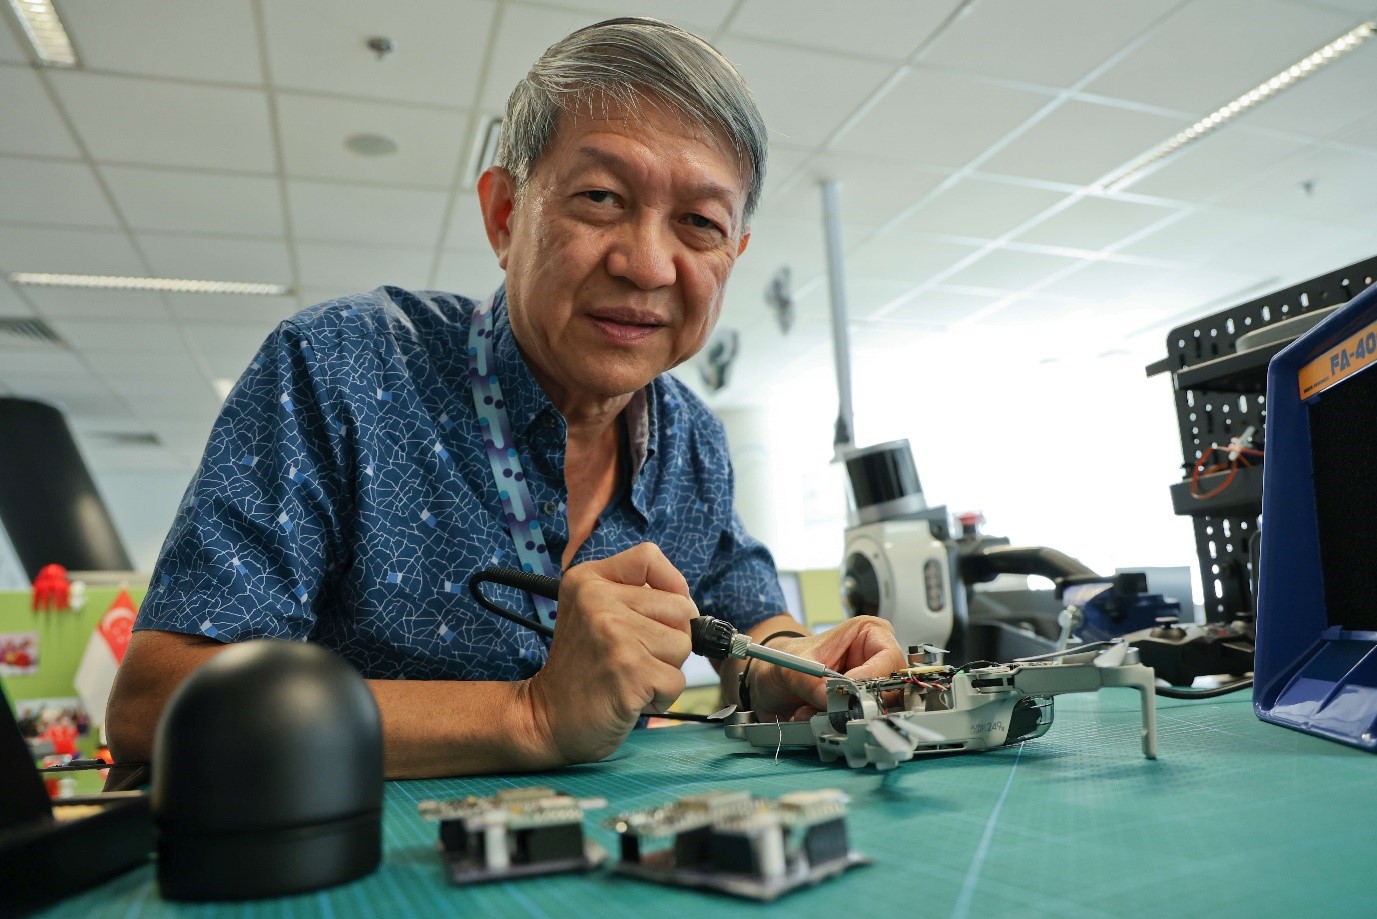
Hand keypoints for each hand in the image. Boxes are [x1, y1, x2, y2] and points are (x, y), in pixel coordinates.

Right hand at [521, 543, 695, 764]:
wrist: (547, 718)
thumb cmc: (582, 668)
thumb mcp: (593, 613)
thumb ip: (635, 596)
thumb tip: (690, 605)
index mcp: (589, 580)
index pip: (649, 557)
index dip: (671, 584)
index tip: (659, 613)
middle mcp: (598, 600)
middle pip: (680, 608)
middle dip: (670, 639)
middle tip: (634, 657)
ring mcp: (613, 635)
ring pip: (683, 645)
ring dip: (665, 670)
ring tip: (631, 676)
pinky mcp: (629, 671)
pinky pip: (676, 681)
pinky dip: (661, 696)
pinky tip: (631, 696)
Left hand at [747, 617, 904, 719]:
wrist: (770, 681)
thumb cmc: (786, 661)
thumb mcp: (790, 667)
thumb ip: (809, 682)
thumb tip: (831, 699)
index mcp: (869, 633)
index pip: (889, 658)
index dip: (872, 678)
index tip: (847, 693)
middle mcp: (875, 660)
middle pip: (888, 690)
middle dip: (854, 705)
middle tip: (825, 710)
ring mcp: (870, 687)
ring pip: (874, 712)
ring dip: (841, 719)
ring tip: (810, 712)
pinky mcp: (861, 709)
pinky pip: (860, 725)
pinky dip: (835, 728)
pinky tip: (814, 719)